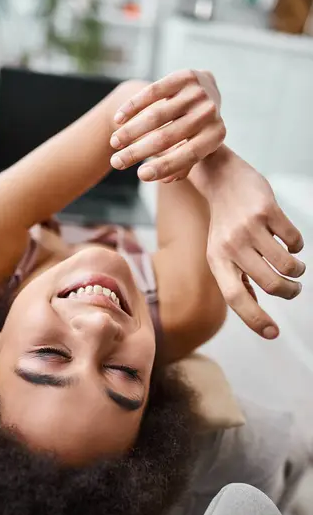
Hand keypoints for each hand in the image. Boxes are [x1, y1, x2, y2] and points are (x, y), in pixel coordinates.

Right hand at [109, 70, 225, 182]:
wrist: (206, 92)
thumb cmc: (196, 130)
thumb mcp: (196, 148)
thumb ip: (183, 165)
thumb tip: (165, 180)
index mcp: (215, 135)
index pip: (188, 156)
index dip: (164, 167)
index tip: (141, 176)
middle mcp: (209, 113)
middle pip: (167, 137)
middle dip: (138, 152)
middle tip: (117, 163)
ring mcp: (197, 92)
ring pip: (156, 116)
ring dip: (131, 131)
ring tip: (114, 143)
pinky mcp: (184, 76)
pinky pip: (152, 92)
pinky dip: (132, 107)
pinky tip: (118, 120)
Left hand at [200, 149, 304, 338]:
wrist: (222, 181)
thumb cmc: (224, 225)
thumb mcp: (219, 254)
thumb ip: (235, 280)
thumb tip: (254, 312)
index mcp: (217, 261)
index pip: (235, 297)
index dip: (254, 318)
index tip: (272, 334)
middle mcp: (230, 246)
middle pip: (269, 283)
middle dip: (289, 292)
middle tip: (294, 290)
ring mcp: (249, 227)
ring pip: (286, 263)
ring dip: (297, 271)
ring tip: (295, 268)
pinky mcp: (267, 209)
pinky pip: (294, 240)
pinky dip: (298, 248)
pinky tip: (290, 244)